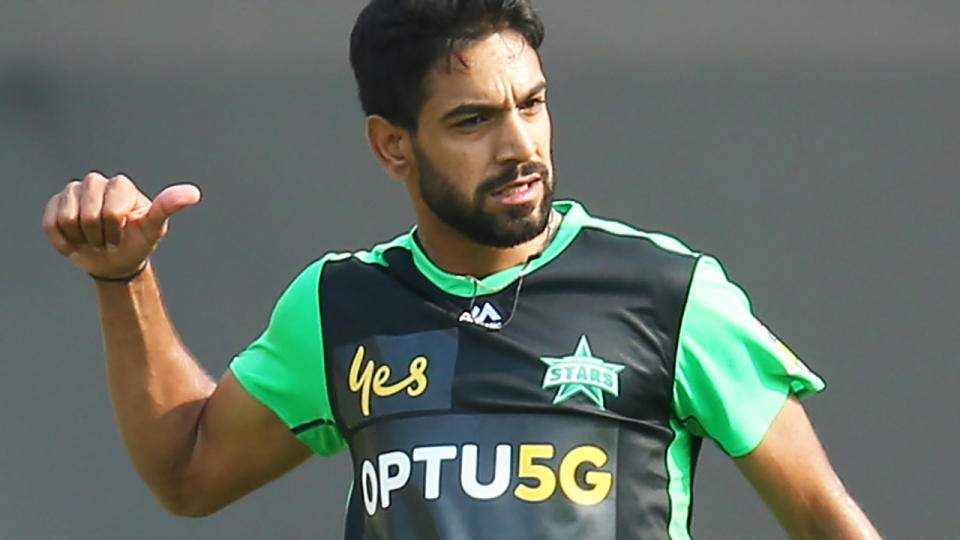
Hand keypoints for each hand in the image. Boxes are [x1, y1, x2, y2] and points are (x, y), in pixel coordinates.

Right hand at [42, 172, 200, 278]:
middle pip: (88, 215)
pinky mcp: (55, 203)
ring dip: (81, 239)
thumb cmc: (137, 242)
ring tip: (93, 238)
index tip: (124, 234)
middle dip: (99, 236)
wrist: (115, 260)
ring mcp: (74, 191)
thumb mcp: (154, 228)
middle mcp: (97, 183)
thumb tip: (194, 193)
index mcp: (122, 186)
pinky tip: (75, 242)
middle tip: (108, 238)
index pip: (111, 211)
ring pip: (66, 219)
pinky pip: (50, 224)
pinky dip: (62, 242)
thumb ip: (169, 207)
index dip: (116, 230)